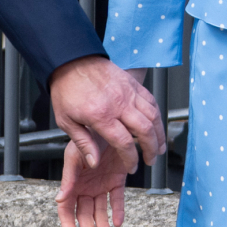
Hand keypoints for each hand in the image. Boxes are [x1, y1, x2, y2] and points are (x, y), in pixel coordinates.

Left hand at [49, 55, 163, 173]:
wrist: (71, 59)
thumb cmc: (66, 88)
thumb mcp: (66, 120)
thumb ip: (83, 143)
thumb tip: (94, 163)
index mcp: (101, 115)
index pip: (125, 143)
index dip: (131, 159)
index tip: (132, 166)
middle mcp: (119, 103)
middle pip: (145, 131)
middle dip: (152, 150)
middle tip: (150, 160)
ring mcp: (128, 91)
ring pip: (153, 115)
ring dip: (159, 133)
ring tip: (159, 147)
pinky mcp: (131, 82)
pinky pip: (150, 99)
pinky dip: (156, 114)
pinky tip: (156, 124)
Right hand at [55, 138, 127, 226]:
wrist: (109, 124)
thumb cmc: (87, 136)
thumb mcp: (75, 157)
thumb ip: (69, 178)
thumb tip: (59, 199)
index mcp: (72, 180)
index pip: (66, 207)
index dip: (68, 223)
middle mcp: (86, 185)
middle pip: (84, 212)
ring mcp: (101, 184)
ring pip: (100, 209)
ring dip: (102, 222)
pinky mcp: (116, 180)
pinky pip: (117, 200)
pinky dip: (117, 211)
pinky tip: (118, 221)